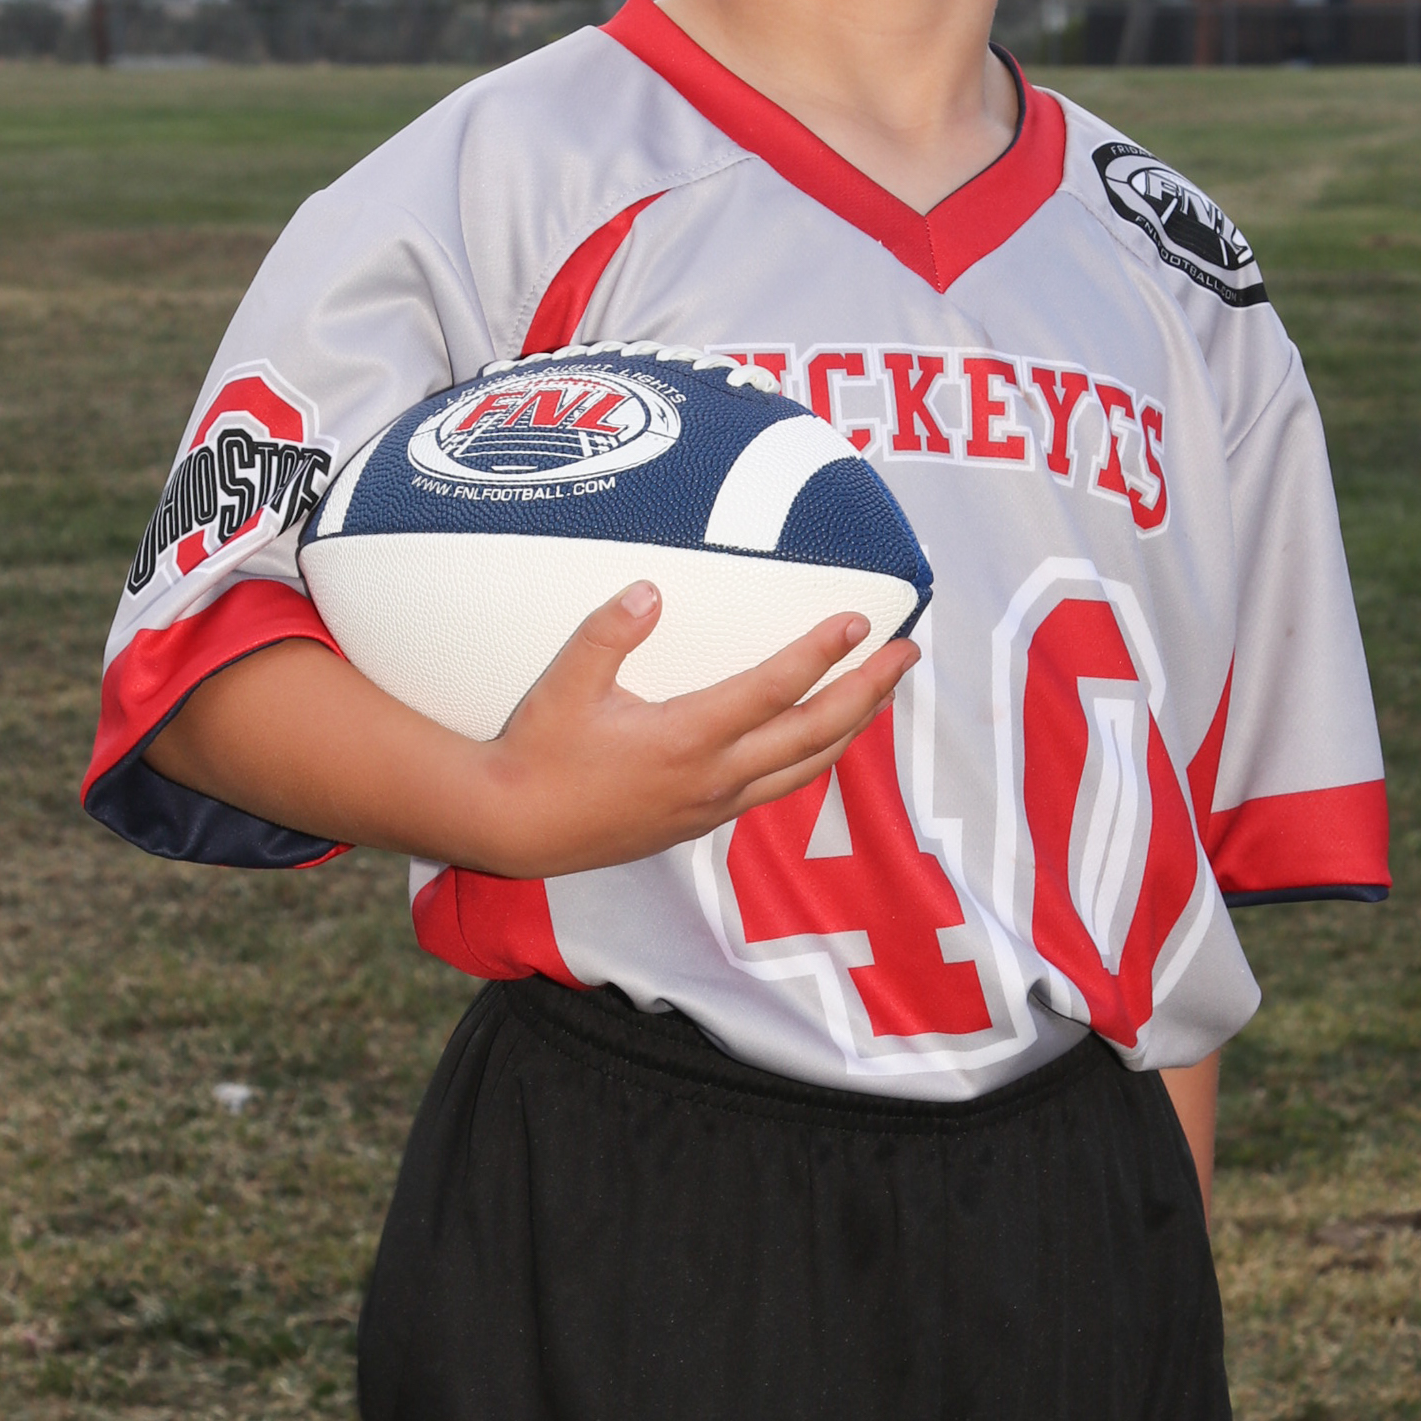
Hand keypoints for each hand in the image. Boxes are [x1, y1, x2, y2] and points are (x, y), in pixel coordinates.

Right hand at [144, 592, 917, 882]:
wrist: (513, 830)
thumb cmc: (535, 753)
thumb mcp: (563, 685)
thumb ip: (608, 633)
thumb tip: (651, 590)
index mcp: (685, 739)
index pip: (772, 689)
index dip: (819, 653)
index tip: (859, 620)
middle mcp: (712, 778)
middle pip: (811, 732)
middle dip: (866, 690)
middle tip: (908, 653)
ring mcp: (710, 805)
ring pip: (803, 766)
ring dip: (850, 727)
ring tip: (882, 693)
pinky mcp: (699, 821)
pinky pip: (776, 787)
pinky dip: (812, 758)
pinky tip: (823, 740)